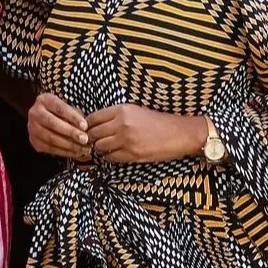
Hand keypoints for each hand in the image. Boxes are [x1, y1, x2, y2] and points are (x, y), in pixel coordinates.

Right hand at [28, 93, 91, 160]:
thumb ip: (75, 117)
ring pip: (50, 138)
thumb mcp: (68, 109)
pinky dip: (64, 152)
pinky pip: (49, 148)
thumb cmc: (61, 114)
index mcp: (44, 100)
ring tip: (83, 149)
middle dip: (71, 132)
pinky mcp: (33, 141)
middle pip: (52, 123)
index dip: (73, 117)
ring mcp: (31, 127)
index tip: (85, 126)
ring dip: (69, 145)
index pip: (59, 108)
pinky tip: (76, 153)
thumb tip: (85, 131)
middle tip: (85, 139)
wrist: (44, 120)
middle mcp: (35, 113)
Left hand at [83, 105, 211, 166]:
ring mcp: (127, 140)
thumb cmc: (157, 122)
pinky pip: (110, 157)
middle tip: (93, 141)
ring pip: (99, 146)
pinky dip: (109, 157)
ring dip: (99, 148)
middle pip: (93, 133)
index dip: (87, 125)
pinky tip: (114, 154)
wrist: (180, 134)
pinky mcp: (132, 154)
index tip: (88, 129)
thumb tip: (94, 124)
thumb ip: (115, 116)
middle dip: (91, 138)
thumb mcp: (135, 111)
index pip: (92, 118)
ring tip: (105, 147)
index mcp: (122, 110)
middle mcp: (122, 124)